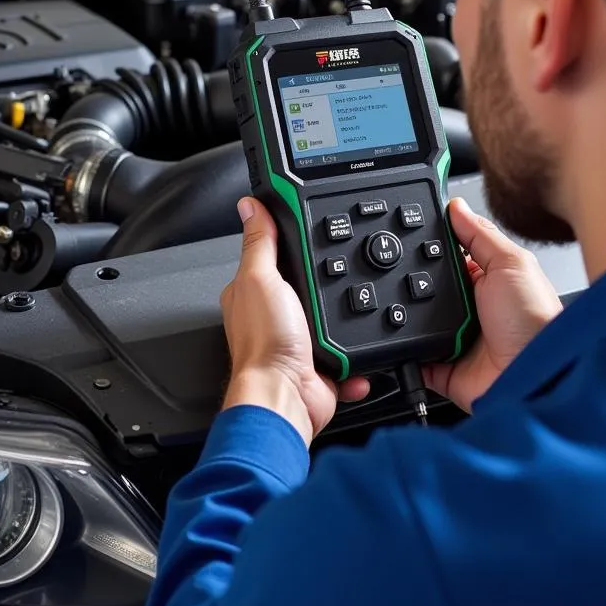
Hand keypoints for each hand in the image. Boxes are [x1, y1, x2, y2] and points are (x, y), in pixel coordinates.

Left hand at [220, 198, 369, 445]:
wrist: (286, 398)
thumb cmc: (266, 344)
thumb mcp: (261, 278)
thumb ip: (260, 242)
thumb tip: (250, 206)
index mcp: (254, 292)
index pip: (275, 255)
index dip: (294, 242)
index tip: (316, 231)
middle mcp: (274, 317)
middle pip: (309, 285)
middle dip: (328, 283)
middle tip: (341, 276)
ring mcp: (299, 342)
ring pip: (333, 320)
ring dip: (344, 322)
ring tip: (349, 315)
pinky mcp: (322, 365)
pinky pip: (349, 356)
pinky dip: (355, 359)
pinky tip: (352, 353)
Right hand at [423, 198, 562, 411]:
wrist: (534, 377)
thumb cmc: (536, 322)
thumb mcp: (512, 264)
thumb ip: (481, 234)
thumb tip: (456, 206)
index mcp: (486, 279)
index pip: (449, 253)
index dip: (431, 242)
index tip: (410, 227)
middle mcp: (468, 307)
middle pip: (425, 284)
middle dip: (414, 278)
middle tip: (412, 273)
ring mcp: (452, 336)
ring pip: (413, 316)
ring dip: (408, 312)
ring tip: (415, 307)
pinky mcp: (440, 365)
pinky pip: (410, 353)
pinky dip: (402, 348)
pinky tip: (404, 338)